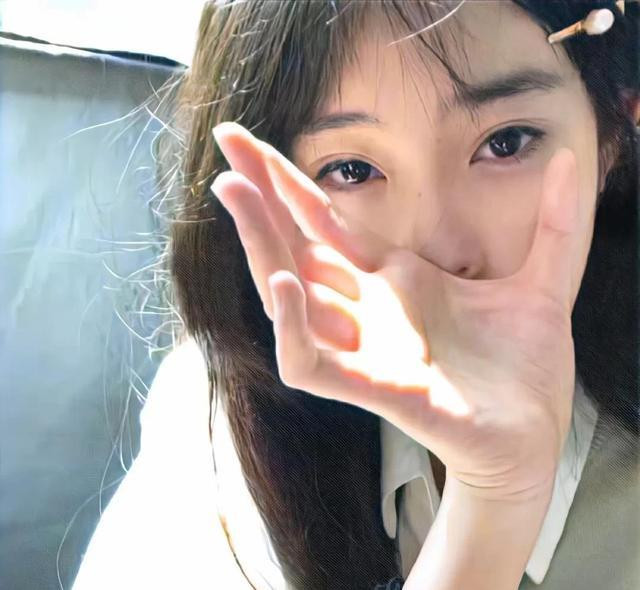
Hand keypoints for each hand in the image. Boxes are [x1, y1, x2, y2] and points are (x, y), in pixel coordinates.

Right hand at [211, 121, 581, 501]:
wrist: (532, 435)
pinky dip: (290, 324)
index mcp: (395, 277)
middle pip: (296, 244)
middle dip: (260, 197)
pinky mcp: (365, 389)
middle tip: (227, 143)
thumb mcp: (543, 281)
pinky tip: (286, 281)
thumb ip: (556, 224)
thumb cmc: (526, 365)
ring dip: (260, 244)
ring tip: (234, 191)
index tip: (252, 140)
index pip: (329, 221)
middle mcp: (367, 306)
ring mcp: (360, 347)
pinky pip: (306, 359)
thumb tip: (574, 158)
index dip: (291, 181)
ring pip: (288, 292)